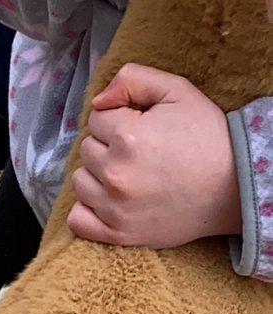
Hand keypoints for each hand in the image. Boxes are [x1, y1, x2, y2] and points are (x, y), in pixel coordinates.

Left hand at [68, 63, 240, 248]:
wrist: (235, 187)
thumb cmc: (208, 137)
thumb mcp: (177, 90)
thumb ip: (132, 79)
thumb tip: (98, 101)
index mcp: (128, 137)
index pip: (96, 118)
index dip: (119, 118)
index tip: (142, 128)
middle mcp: (116, 174)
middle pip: (87, 149)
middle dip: (108, 146)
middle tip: (141, 153)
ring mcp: (115, 208)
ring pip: (80, 181)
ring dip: (97, 176)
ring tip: (130, 175)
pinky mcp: (118, 234)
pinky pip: (78, 221)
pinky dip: (88, 210)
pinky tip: (108, 200)